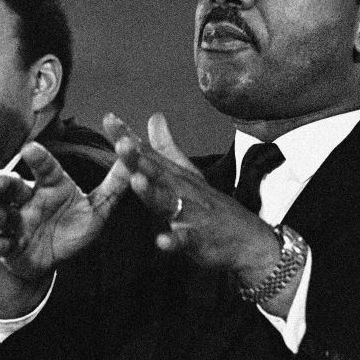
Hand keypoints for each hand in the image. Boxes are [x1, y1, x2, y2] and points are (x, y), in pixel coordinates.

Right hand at [0, 140, 129, 281]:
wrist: (53, 260)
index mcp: (51, 186)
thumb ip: (115, 185)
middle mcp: (29, 199)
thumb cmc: (73, 227)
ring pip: (0, 213)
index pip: (45, 168)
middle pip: (13, 186)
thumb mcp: (98, 208)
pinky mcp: (8, 245)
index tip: (30, 149)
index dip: (38, 159)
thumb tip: (134, 154)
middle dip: (2, 182)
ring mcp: (15, 221)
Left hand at [102, 112, 280, 286]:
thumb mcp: (189, 175)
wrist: (250, 241)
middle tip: (121, 144)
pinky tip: (162, 241)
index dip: (128, 138)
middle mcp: (183, 190)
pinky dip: (175, 241)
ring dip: (153, 192)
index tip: (108, 119)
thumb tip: (154, 117)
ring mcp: (192, 215)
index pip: (149, 153)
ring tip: (137, 182)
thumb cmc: (214, 208)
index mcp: (176, 176)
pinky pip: (187, 240)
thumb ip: (167, 149)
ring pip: (170, 202)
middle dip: (138, 159)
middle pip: (157, 172)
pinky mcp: (201, 240)